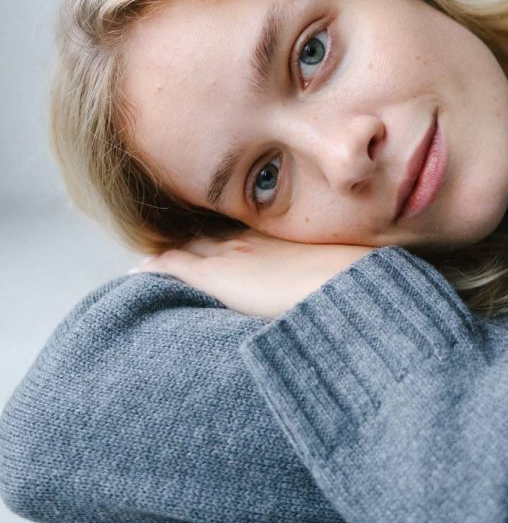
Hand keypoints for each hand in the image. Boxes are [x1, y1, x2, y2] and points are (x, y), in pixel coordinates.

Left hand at [132, 231, 375, 318]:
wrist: (342, 288)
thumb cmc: (353, 285)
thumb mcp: (345, 274)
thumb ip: (332, 276)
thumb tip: (345, 290)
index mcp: (279, 238)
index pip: (243, 233)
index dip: (226, 235)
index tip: (215, 237)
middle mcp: (251, 239)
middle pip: (213, 234)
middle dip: (195, 239)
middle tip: (178, 242)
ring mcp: (231, 254)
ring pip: (190, 247)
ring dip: (174, 251)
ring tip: (154, 257)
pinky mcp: (216, 276)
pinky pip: (174, 267)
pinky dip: (156, 266)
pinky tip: (138, 270)